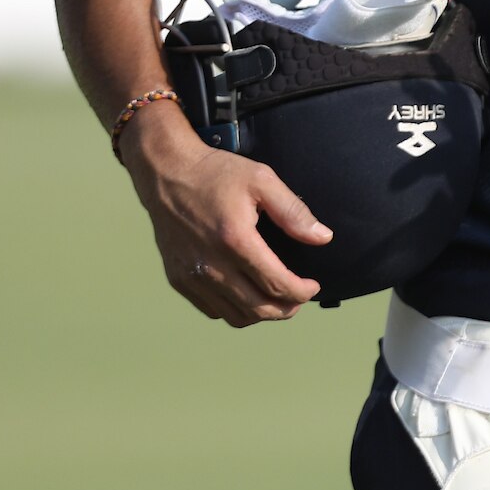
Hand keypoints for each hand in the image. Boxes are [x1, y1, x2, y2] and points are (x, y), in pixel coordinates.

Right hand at [122, 106, 331, 323]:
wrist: (166, 172)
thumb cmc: (216, 174)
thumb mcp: (262, 180)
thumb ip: (294, 212)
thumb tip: (323, 238)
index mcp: (235, 240)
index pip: (277, 285)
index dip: (302, 292)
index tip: (313, 287)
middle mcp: (211, 265)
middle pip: (259, 308)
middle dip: (287, 309)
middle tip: (300, 297)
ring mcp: (191, 275)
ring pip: (236, 316)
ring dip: (262, 313)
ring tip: (277, 298)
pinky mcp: (178, 279)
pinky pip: (212, 310)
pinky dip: (235, 309)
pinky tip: (247, 294)